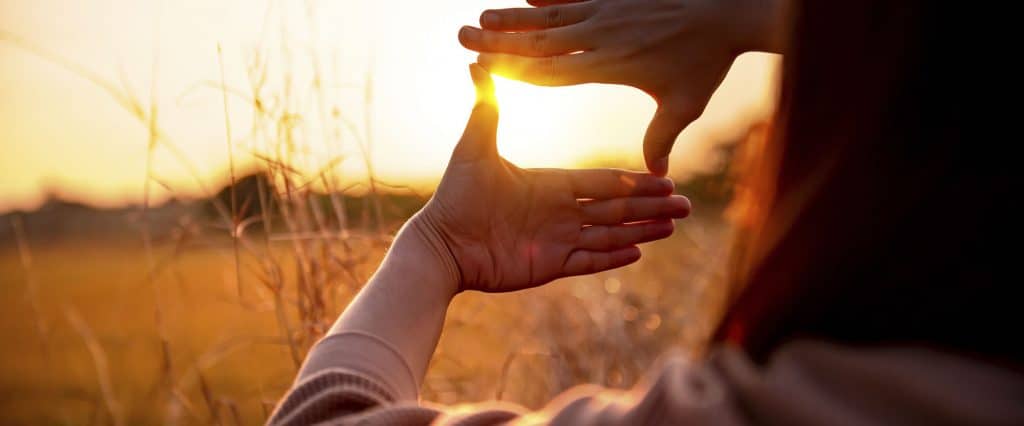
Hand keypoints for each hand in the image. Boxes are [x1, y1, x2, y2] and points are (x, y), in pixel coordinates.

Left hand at [411, 64, 690, 292]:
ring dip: (641, 230)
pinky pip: (589, 261)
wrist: (442, 244)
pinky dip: (613, 258)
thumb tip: (477, 65)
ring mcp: (556, 239)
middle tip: (686, 205)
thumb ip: (486, 110)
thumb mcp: (474, 149)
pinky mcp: (549, 265)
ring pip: (609, 234)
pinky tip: (639, 253)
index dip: (634, 181)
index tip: (664, 178)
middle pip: (615, 208)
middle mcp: (559, 211)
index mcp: (550, 184)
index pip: (602, 182)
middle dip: (651, 206)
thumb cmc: (455, 197)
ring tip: (673, 227)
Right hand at [458, 0, 776, 175]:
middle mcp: (602, 36)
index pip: (550, 71)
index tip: (481, 68)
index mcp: (611, 65)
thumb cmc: (708, 60)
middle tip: (464, 35)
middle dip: (499, 39)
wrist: (729, 8)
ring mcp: (607, 10)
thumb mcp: (685, 103)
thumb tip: (657, 173)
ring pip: (550, 15)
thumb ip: (663, 135)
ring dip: (515, 16)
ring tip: (483, 16)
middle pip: (539, 40)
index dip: (513, 69)